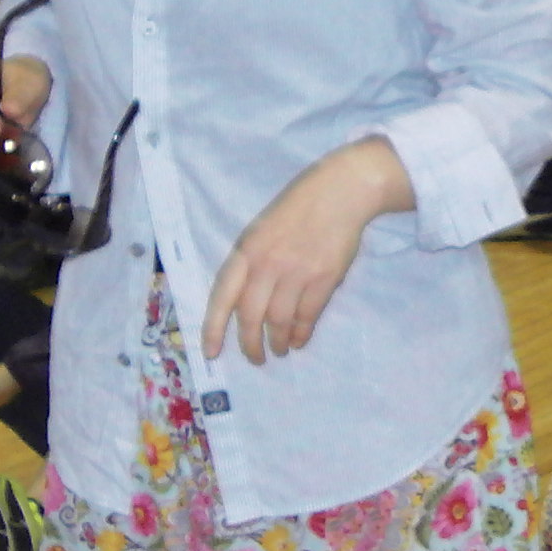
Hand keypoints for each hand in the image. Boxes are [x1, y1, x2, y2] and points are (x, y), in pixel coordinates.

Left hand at [203, 150, 375, 365]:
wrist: (339, 192)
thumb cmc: (297, 209)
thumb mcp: (261, 230)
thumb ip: (251, 263)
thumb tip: (244, 305)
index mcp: (246, 250)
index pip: (222, 296)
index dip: (214, 328)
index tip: (211, 353)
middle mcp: (267, 263)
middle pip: (251, 316)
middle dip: (250, 344)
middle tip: (256, 358)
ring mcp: (297, 271)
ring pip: (280, 320)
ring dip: (278, 342)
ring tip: (280, 350)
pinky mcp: (324, 277)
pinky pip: (307, 315)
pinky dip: (302, 333)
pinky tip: (299, 340)